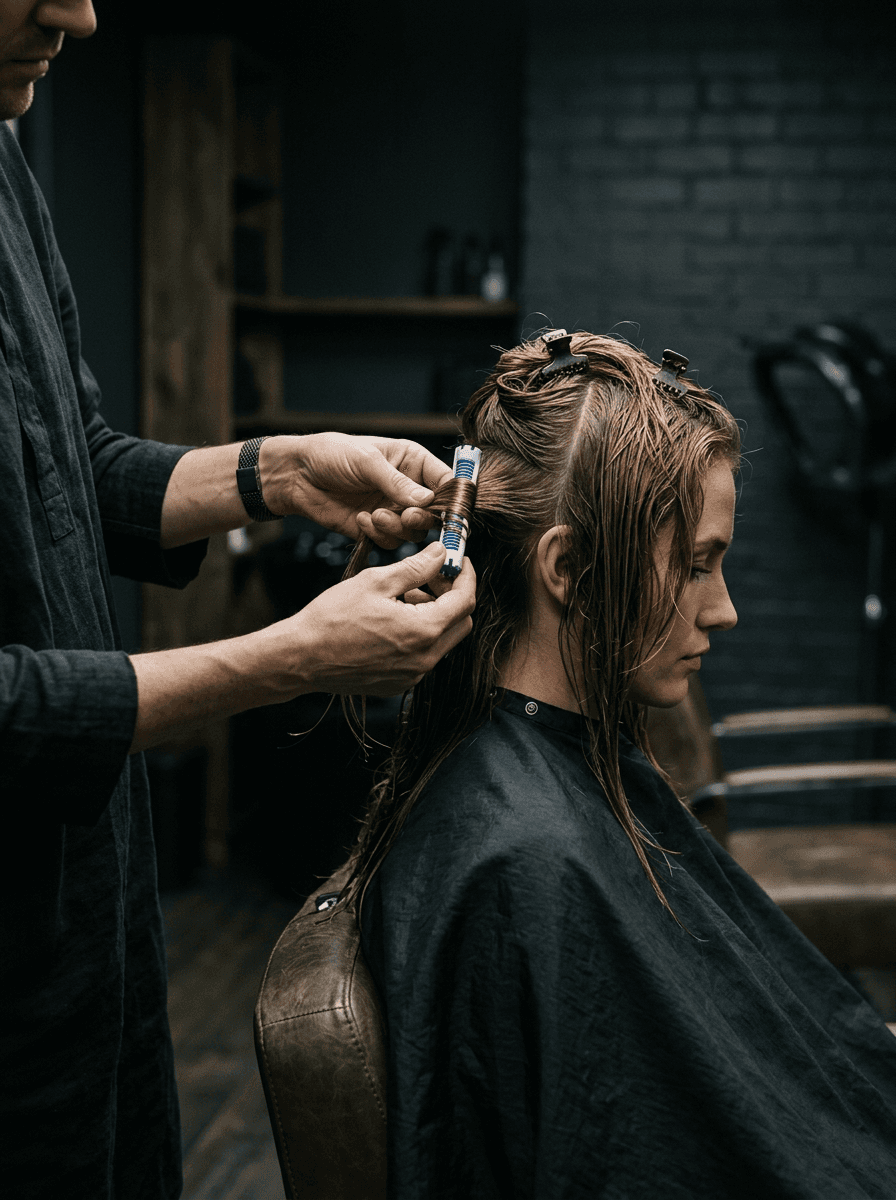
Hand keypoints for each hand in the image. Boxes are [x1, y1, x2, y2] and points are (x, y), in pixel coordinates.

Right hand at [260, 541, 475, 696]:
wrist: (302, 658)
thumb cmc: (332, 619)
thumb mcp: (376, 582)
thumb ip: (416, 567)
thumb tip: (441, 553)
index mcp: (423, 631)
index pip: (465, 601)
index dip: (465, 576)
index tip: (457, 561)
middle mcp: (425, 659)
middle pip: (461, 623)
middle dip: (453, 596)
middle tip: (432, 576)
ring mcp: (413, 675)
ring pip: (443, 640)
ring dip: (435, 614)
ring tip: (405, 596)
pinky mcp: (400, 683)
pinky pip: (424, 656)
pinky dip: (420, 634)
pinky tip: (394, 619)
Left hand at [261, 433, 452, 548]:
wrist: (296, 476)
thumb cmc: (330, 454)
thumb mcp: (366, 460)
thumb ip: (397, 482)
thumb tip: (427, 500)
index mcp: (412, 462)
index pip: (445, 482)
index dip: (452, 499)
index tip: (451, 513)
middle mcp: (407, 487)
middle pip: (434, 513)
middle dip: (421, 518)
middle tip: (405, 515)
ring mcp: (392, 509)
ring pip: (413, 532)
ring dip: (396, 528)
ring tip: (374, 515)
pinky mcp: (375, 528)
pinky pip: (390, 541)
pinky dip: (378, 535)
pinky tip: (361, 520)